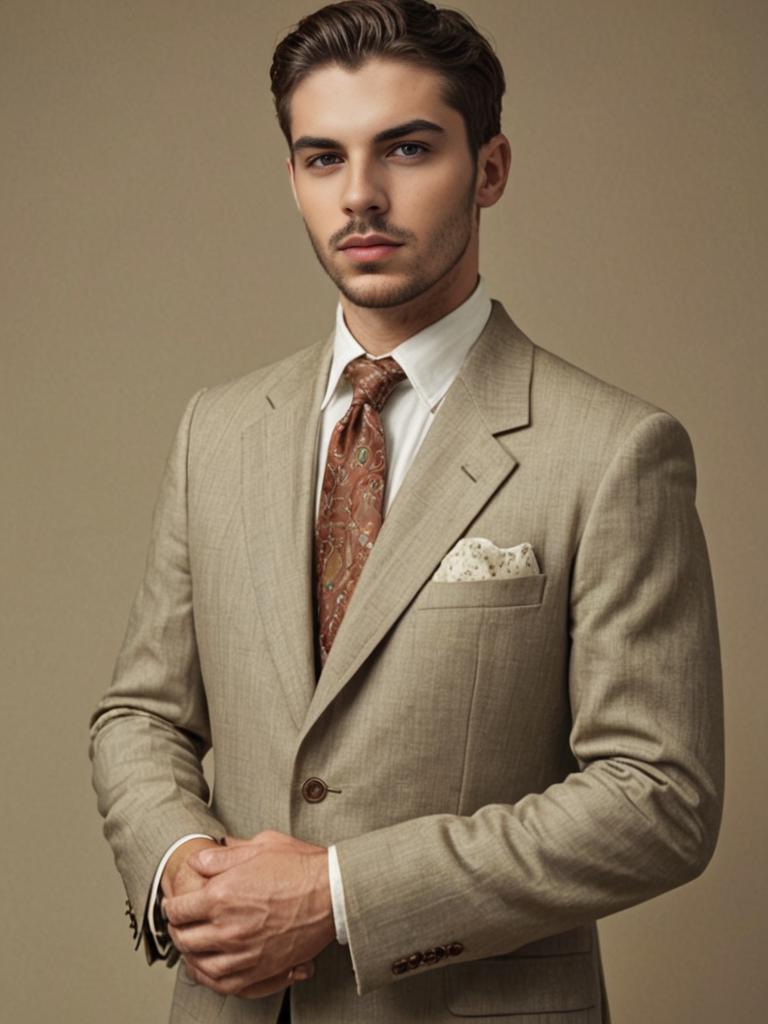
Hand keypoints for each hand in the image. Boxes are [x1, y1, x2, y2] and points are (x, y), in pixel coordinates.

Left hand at [163, 830, 333, 998]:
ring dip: (190, 957)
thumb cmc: (300, 866)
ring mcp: (243, 952)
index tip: (174, 904)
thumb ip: (223, 856)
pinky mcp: (261, 968)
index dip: (172, 905)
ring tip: (190, 949)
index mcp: (222, 895)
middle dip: (177, 930)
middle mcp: (227, 927)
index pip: (179, 908)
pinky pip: (225, 983)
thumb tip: (199, 861)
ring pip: (200, 965)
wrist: (334, 892)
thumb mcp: (259, 846)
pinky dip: (211, 979)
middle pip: (185, 938)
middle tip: (178, 925)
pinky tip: (209, 971)